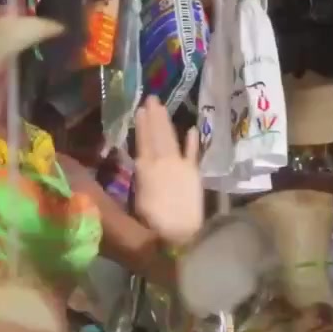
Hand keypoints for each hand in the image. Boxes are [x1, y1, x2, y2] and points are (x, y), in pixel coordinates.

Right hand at [133, 96, 203, 246]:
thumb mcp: (138, 198)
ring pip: (171, 138)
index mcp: (145, 168)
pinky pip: (192, 153)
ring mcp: (180, 165)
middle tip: (152, 98)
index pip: (143, 140)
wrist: (180, 233)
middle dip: (155, 116)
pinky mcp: (194, 173)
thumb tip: (140, 160)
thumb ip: (141, 176)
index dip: (142, 124)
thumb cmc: (152, 223)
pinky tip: (191, 129)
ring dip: (166, 122)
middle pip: (157, 135)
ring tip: (162, 107)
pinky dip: (191, 141)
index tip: (140, 109)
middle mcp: (162, 161)